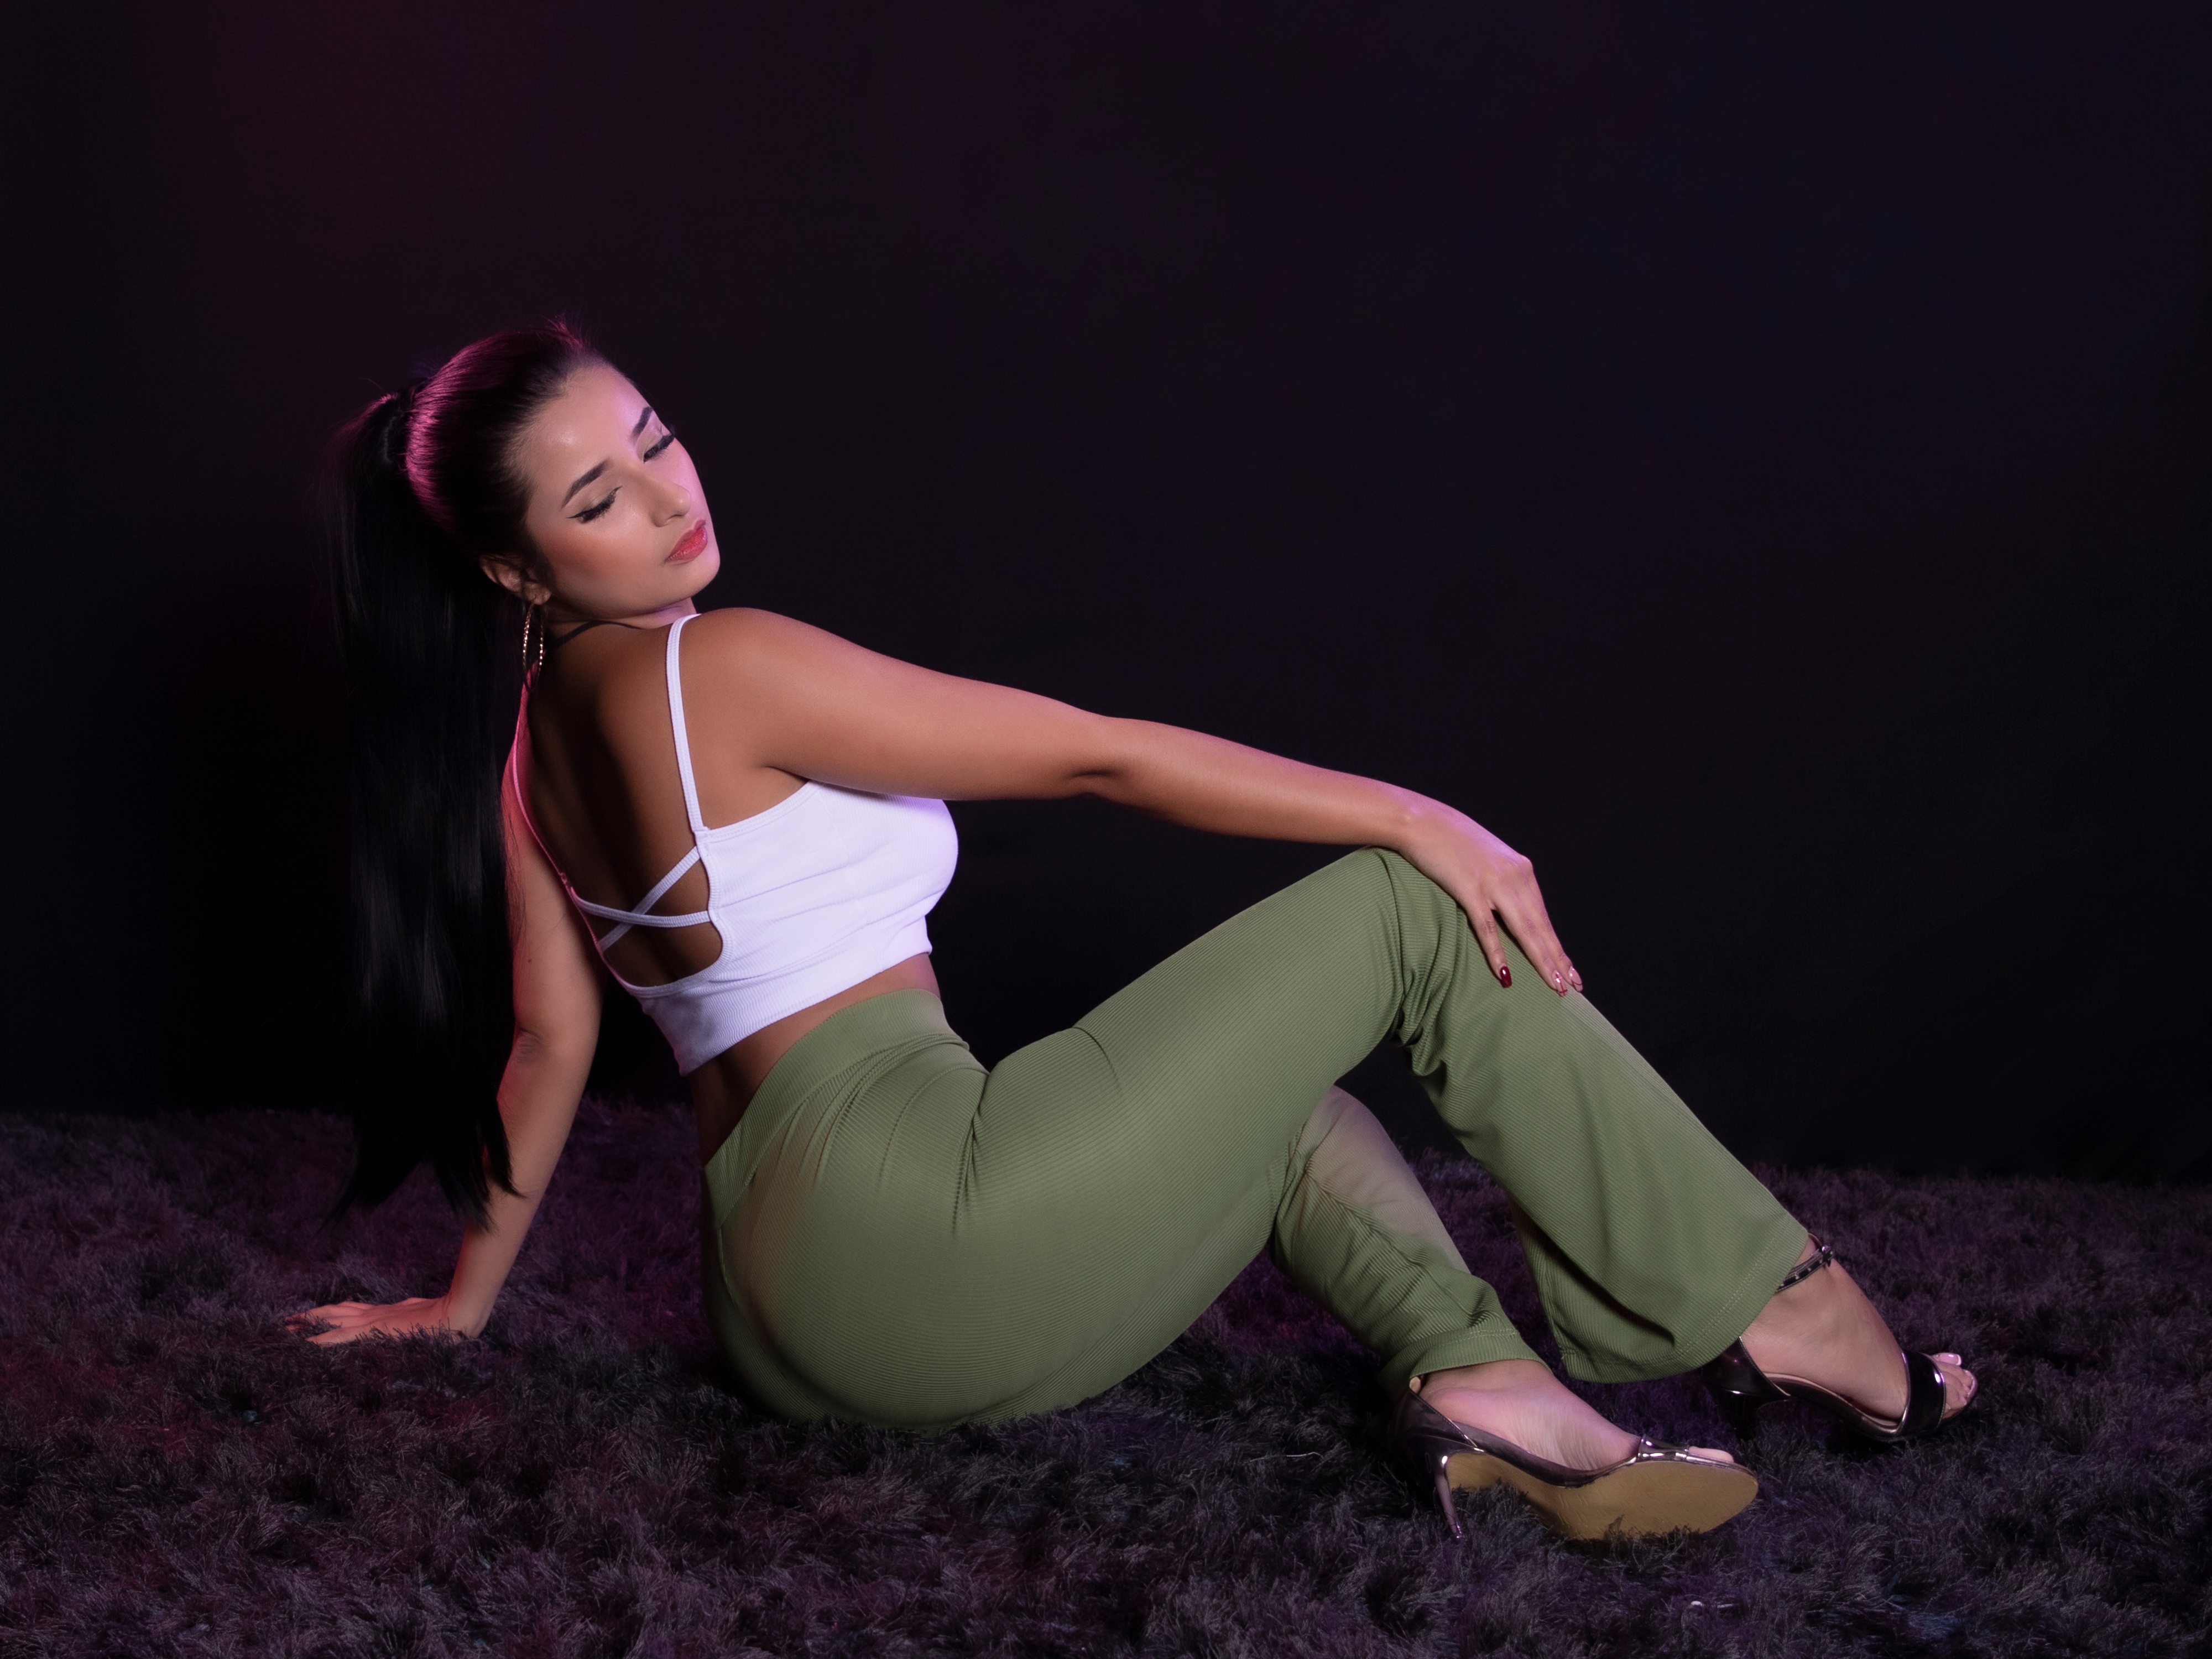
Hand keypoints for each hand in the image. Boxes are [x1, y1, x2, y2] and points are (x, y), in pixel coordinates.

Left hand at [286, 1294, 463, 1345]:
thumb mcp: (420, 1315)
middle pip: (333, 1312)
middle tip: (287, 1321)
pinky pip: (338, 1337)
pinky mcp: (371, 1333)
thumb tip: (409, 1316)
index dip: (327, 1312)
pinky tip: (305, 1344)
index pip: (347, 1310)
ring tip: (287, 1328)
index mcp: (381, 1313)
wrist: (452, 1316)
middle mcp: (371, 1315)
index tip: (311, 1314)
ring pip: (330, 1321)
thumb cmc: (443, 1318)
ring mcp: (369, 1323)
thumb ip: (409, 1316)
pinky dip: (320, 1340)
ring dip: (308, 1325)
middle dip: (309, 1317)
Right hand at [1400, 808, 1581, 995]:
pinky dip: (1497, 952)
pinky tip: (1506, 974)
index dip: (1557, 947)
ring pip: (1524, 930)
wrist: (1421, 820)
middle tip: (1570, 988)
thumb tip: (1508, 905)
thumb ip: (1502, 879)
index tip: (1570, 971)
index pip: (1544, 917)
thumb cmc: (1450, 839)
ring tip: (1553, 986)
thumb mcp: (1487, 857)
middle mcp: (1514, 876)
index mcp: (1521, 869)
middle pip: (1540, 928)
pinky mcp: (1469, 889)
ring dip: (1540, 960)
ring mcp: (1493, 883)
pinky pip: (1486, 927)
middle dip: (1557, 960)